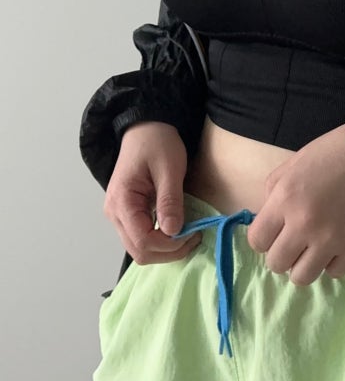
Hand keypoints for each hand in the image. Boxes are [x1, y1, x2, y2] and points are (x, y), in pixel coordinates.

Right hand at [103, 121, 202, 263]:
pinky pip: (142, 238)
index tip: (194, 233)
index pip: (143, 241)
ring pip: (140, 249)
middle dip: (169, 251)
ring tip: (189, 235)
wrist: (145, 128)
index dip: (170, 245)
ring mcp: (119, 216)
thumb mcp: (169, 169)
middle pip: (139, 252)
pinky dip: (160, 242)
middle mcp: (114, 214)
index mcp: (122, 201)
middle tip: (194, 237)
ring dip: (165, 249)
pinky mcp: (128, 215)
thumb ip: (170, 201)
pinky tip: (178, 231)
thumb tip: (174, 232)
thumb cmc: (157, 143)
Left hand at [246, 124, 344, 285]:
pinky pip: (335, 272)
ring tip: (314, 250)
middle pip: (277, 264)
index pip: (257, 242)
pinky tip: (336, 247)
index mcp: (284, 201)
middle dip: (282, 254)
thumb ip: (271, 197)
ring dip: (305, 265)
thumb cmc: (328, 157)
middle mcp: (304, 225)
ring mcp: (332, 239)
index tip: (275, 232)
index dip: (264, 238)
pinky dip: (333, 263)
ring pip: (303, 277)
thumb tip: (267, 225)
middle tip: (294, 242)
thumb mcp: (289, 168)